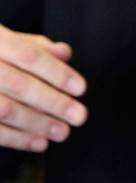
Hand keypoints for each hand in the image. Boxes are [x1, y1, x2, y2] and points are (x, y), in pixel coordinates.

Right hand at [0, 25, 87, 150]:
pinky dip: (16, 138)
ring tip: (63, 132)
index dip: (56, 72)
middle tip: (80, 116)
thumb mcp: (2, 39)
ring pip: (3, 109)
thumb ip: (33, 46)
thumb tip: (64, 53)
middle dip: (53, 102)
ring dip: (37, 123)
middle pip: (18, 84)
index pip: (28, 55)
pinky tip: (39, 143)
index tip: (81, 88)